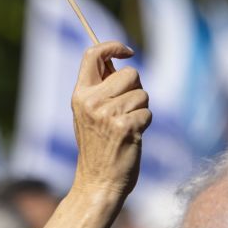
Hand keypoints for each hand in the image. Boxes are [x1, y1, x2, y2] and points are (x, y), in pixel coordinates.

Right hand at [40, 41, 151, 227]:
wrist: (97, 181)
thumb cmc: (97, 147)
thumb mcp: (88, 114)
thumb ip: (99, 89)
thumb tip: (115, 62)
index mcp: (79, 94)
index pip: (92, 55)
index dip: (112, 46)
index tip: (127, 51)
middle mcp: (90, 101)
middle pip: (130, 74)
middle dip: (135, 89)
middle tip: (124, 110)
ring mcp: (107, 113)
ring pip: (142, 94)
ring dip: (140, 109)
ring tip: (125, 127)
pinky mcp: (125, 126)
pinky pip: (147, 112)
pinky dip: (145, 124)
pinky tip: (131, 138)